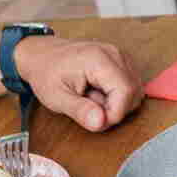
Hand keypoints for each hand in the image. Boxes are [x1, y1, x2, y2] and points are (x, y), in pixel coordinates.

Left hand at [13, 34, 139, 131]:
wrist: (41, 56)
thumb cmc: (46, 73)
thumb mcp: (56, 97)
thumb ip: (80, 111)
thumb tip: (100, 123)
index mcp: (99, 59)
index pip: (126, 93)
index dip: (114, 114)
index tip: (95, 120)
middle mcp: (114, 53)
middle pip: (134, 92)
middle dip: (115, 110)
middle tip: (89, 109)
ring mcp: (119, 55)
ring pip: (135, 91)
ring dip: (116, 103)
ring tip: (91, 98)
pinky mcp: (121, 61)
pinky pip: (130, 85)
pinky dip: (117, 96)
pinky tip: (97, 93)